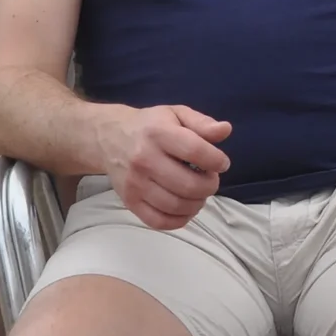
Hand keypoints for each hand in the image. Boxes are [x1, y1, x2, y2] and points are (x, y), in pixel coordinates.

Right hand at [102, 104, 232, 231]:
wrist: (110, 138)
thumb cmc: (151, 126)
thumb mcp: (177, 114)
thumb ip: (202, 122)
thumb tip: (225, 130)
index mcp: (158, 133)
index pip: (195, 151)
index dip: (216, 160)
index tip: (222, 163)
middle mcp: (144, 159)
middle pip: (188, 185)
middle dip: (209, 186)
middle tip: (210, 180)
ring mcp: (135, 184)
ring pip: (176, 206)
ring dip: (197, 203)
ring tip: (199, 193)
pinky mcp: (129, 202)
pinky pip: (159, 221)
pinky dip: (180, 220)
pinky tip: (186, 208)